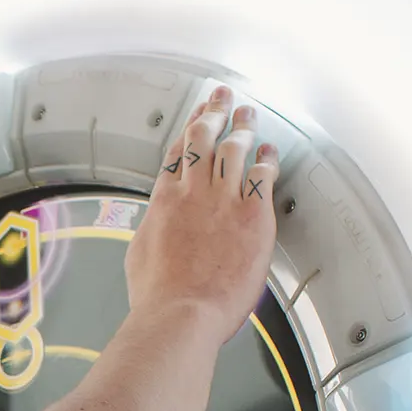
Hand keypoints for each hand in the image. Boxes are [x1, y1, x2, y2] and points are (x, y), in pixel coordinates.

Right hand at [123, 86, 278, 345]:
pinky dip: (268, 160)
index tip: (196, 116)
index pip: (178, 154)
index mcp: (164, 202)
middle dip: (214, 112)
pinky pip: (263, 176)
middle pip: (204, 139)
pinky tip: (271, 152)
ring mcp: (223, 200)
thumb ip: (154, 230)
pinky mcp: (252, 215)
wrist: (181, 313)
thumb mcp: (140, 255)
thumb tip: (159, 226)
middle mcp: (192, 192)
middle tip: (222, 97)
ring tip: (248, 113)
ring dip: (242, 126)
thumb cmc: (159, 297)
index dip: (189, 129)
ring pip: (234, 149)